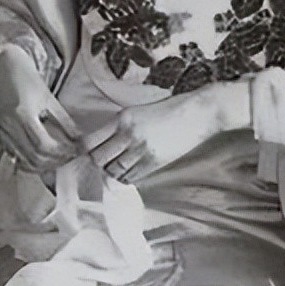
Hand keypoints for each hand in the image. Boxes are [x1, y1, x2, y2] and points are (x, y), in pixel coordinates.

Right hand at [0, 45, 81, 171]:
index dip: (63, 152)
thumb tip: (79, 137)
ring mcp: (2, 133)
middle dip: (56, 161)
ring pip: (24, 160)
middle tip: (71, 156)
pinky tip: (42, 159)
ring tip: (60, 159)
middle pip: (34, 157)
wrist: (2, 67)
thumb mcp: (48, 97)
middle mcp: (9, 127)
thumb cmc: (26, 78)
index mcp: (23, 115)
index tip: (77, 151)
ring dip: (44, 165)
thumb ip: (63, 119)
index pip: (44, 145)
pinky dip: (30, 162)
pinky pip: (15, 156)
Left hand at [86, 81, 251, 184]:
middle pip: (98, 158)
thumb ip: (124, 125)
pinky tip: (134, 170)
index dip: (85, 150)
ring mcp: (141, 149)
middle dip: (99, 163)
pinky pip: (131, 177)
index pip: (90, 140)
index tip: (86, 154)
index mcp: (123, 117)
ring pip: (113, 171)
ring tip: (123, 166)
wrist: (200, 111)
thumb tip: (107, 144)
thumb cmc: (173, 108)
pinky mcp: (154, 161)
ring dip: (114, 172)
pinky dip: (128, 177)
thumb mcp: (142, 110)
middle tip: (106, 162)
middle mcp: (128, 133)